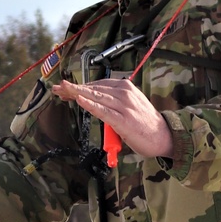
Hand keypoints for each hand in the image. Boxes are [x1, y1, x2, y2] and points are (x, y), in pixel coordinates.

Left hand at [52, 78, 173, 159]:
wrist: (163, 136)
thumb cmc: (145, 124)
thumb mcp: (130, 106)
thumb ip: (114, 102)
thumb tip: (96, 103)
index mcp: (125, 87)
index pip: (97, 85)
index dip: (80, 87)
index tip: (65, 89)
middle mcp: (123, 93)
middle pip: (93, 89)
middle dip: (73, 88)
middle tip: (57, 88)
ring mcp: (123, 106)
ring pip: (95, 97)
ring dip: (76, 93)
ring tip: (62, 91)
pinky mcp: (123, 120)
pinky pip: (103, 110)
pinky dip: (90, 105)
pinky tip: (78, 100)